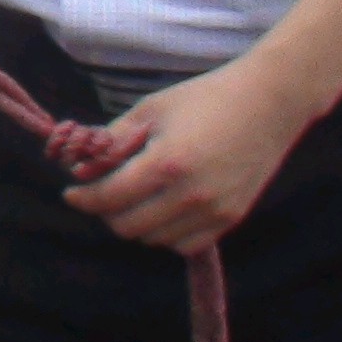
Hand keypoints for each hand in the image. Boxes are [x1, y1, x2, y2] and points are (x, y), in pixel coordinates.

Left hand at [62, 59, 325, 251]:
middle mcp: (192, 195)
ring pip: (155, 239)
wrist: (269, 102)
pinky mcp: (233, 217)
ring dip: (137, 222)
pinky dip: (167, 233)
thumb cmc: (205, 98)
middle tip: (102, 191)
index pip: (109, 198)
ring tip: (135, 196)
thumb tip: (82, 167)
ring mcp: (215, 210)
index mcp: (167, 164)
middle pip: (128, 226)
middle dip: (106, 210)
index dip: (83, 197)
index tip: (71, 192)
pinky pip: (186, 243)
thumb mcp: (150, 110)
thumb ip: (113, 141)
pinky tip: (163, 208)